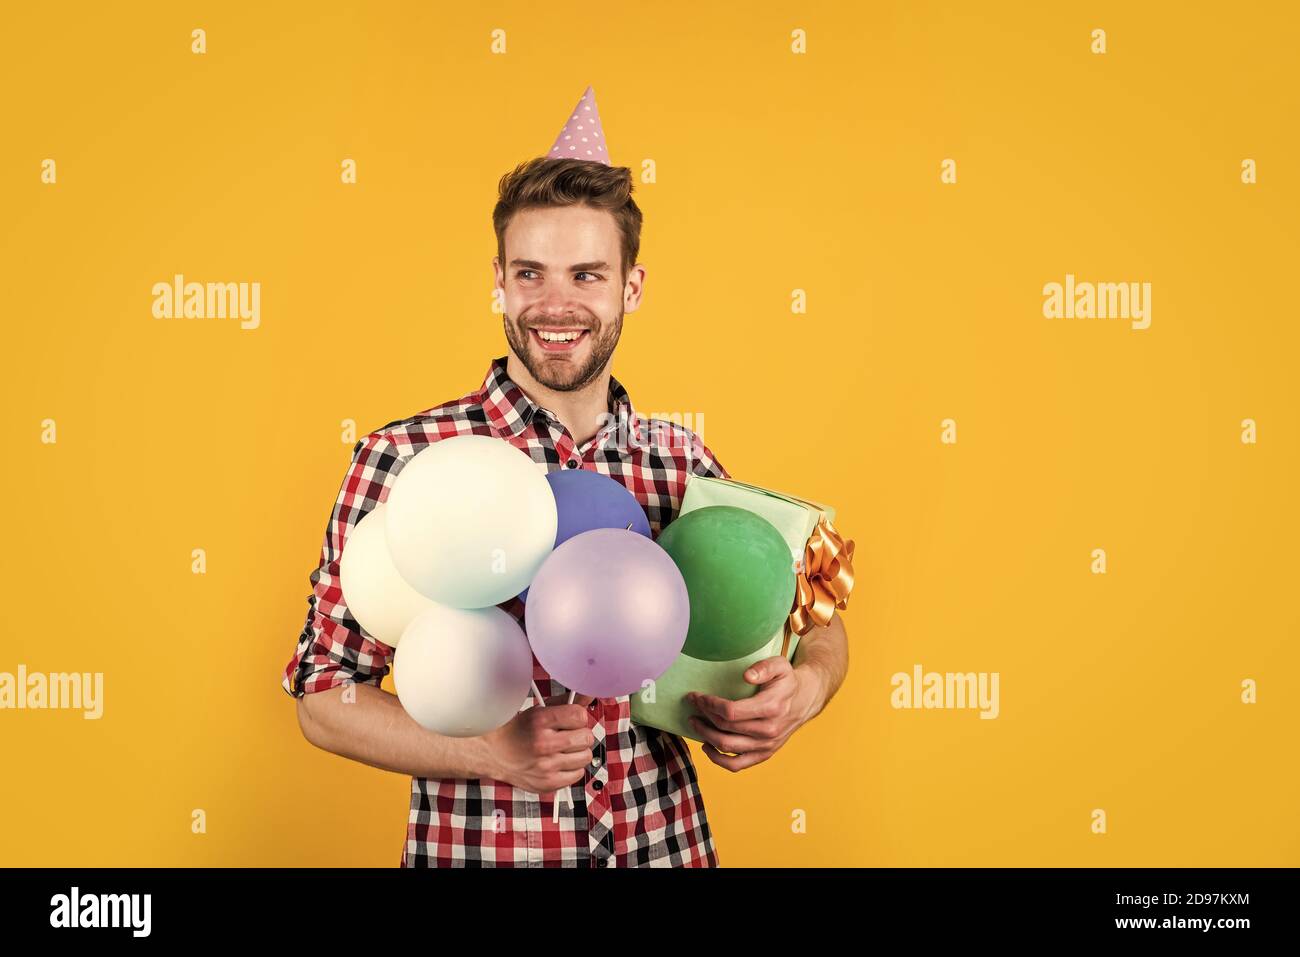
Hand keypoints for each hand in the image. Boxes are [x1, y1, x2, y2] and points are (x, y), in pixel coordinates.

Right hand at [482, 699, 595, 793]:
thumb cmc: (518, 730)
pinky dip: (572, 768)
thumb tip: (589, 694)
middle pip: (586, 737)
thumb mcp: (539, 711)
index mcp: (539, 721)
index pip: (580, 715)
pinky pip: (578, 774)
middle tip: (568, 734)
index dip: (578, 716)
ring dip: (578, 751)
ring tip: (564, 749)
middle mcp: (543, 744)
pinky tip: (560, 762)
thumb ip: (566, 703)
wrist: (494, 753)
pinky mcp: (547, 783)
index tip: (571, 719)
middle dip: (579, 734)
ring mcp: (545, 766)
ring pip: (585, 756)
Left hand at [686, 657, 822, 771]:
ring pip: (727, 746)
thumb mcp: (780, 666)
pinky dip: (717, 759)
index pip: (731, 711)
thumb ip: (764, 667)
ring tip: (694, 722)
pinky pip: (737, 764)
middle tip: (693, 704)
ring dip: (705, 735)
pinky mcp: (764, 754)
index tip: (698, 696)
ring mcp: (766, 745)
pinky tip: (706, 746)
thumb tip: (747, 676)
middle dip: (704, 715)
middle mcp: (769, 730)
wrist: (804, 701)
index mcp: (771, 708)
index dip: (710, 704)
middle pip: (726, 727)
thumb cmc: (786, 681)